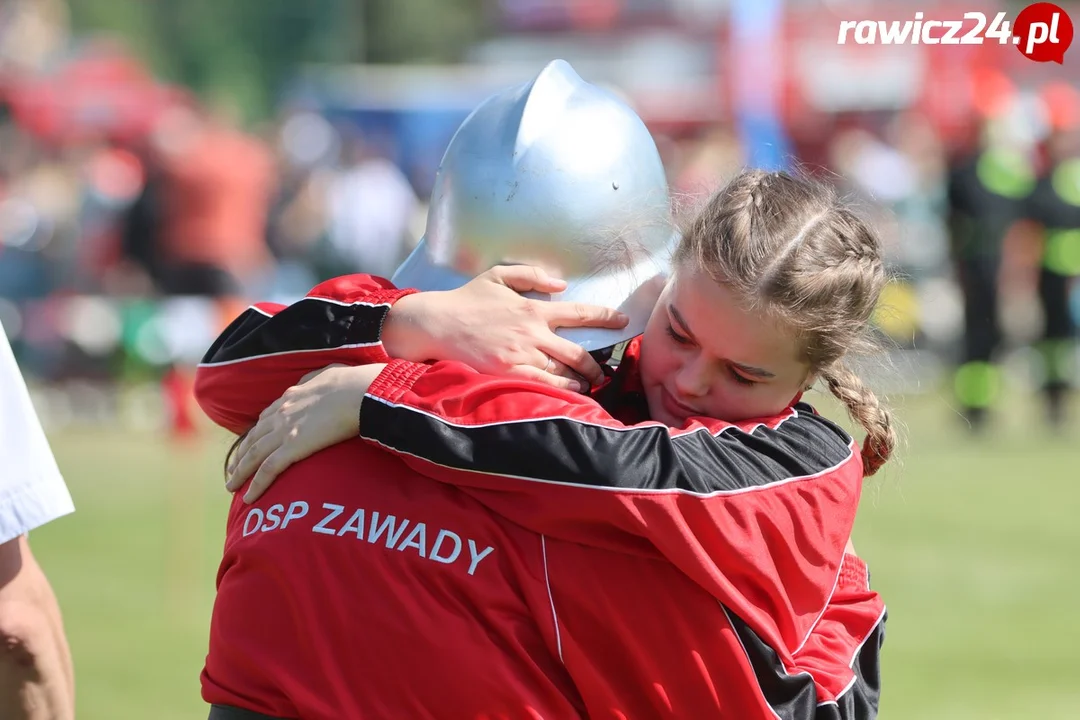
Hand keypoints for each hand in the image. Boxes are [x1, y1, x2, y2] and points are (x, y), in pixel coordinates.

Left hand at [225, 363, 385, 502]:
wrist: (359, 392)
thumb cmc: (353, 383)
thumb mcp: (330, 374)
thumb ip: (320, 379)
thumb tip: (323, 380)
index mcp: (291, 397)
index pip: (266, 418)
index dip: (255, 433)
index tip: (250, 444)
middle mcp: (282, 414)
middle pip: (253, 438)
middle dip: (240, 455)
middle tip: (233, 470)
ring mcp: (285, 431)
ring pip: (253, 456)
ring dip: (240, 473)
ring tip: (232, 487)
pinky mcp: (293, 447)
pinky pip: (268, 470)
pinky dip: (256, 485)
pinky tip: (249, 498)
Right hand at [385, 265, 627, 391]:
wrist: (438, 323)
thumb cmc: (467, 299)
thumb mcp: (498, 275)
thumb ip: (532, 275)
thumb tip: (561, 283)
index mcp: (533, 308)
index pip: (579, 313)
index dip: (605, 317)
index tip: (622, 322)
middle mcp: (532, 332)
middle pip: (576, 350)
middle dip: (595, 362)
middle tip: (604, 369)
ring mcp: (521, 354)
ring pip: (562, 369)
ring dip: (581, 377)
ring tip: (590, 382)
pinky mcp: (508, 371)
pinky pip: (544, 382)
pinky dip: (562, 387)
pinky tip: (573, 390)